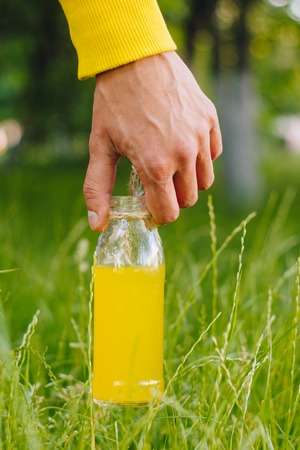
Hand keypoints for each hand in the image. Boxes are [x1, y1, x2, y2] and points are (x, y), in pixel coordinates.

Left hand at [84, 51, 221, 229]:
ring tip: (170, 165)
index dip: (156, 215)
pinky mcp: (209, 119)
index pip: (168, 213)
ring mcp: (199, 135)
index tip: (148, 208)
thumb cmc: (113, 103)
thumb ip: (97, 188)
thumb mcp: (100, 146)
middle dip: (171, 198)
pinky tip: (182, 146)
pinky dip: (201, 159)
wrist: (134, 57)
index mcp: (155, 165)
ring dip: (188, 181)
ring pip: (205, 181)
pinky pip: (213, 154)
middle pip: (187, 200)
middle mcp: (183, 154)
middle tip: (155, 184)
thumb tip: (96, 225)